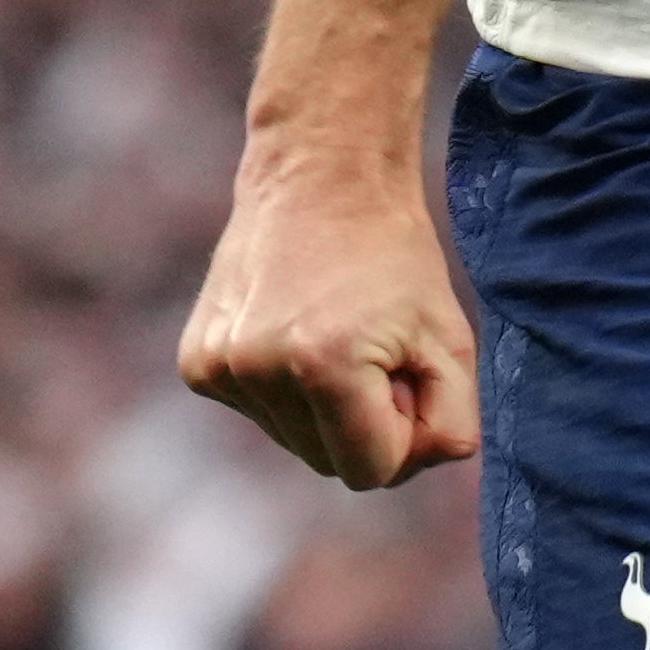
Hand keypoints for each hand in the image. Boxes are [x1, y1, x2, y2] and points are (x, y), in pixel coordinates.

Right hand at [180, 138, 477, 487]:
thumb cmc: (396, 255)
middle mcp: (258, 371)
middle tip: (380, 354)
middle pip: (328, 464)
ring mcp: (218, 368)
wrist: (321, 175)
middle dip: (366, 425)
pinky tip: (297, 331)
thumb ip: (452, 421)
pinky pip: (259, 413)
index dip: (405, 438)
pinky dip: (285, 389)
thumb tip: (419, 466)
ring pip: (292, 442)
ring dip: (324, 409)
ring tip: (337, 336)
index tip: (411, 380)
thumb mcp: (452, 338)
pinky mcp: (196, 363)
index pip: (373, 474)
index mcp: (324, 365)